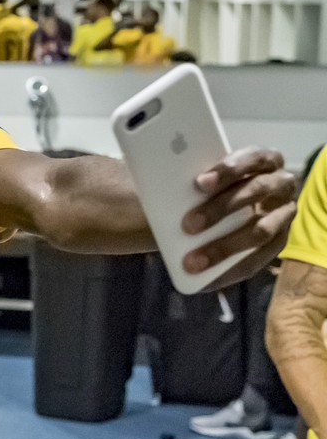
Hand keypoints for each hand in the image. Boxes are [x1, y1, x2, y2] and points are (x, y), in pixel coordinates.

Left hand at [182, 146, 296, 286]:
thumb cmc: (202, 185)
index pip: (253, 158)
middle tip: (187, 225)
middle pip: (257, 191)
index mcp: (260, 160)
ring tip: (193, 261)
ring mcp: (282, 215)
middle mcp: (279, 184)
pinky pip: (258, 260)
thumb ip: (184, 174)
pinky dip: (230, 270)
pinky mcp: (277, 242)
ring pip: (261, 230)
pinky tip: (205, 281)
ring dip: (226, 246)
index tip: (198, 183)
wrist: (209, 208)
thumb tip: (157, 177)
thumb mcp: (192, 176)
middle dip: (222, 208)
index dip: (228, 170)